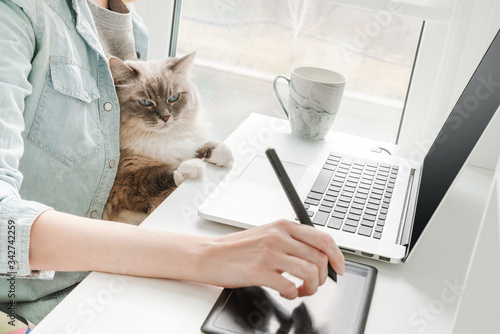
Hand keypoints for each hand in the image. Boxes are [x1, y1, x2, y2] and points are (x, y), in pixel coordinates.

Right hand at [201, 220, 344, 298]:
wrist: (210, 254)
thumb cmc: (238, 247)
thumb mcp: (268, 234)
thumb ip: (292, 241)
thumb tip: (318, 256)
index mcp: (283, 226)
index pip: (323, 238)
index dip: (338, 256)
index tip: (339, 268)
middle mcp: (279, 236)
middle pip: (319, 258)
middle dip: (323, 277)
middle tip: (315, 284)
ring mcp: (269, 253)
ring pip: (309, 272)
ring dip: (311, 288)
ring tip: (302, 291)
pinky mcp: (259, 270)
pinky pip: (290, 286)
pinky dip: (293, 294)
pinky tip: (286, 292)